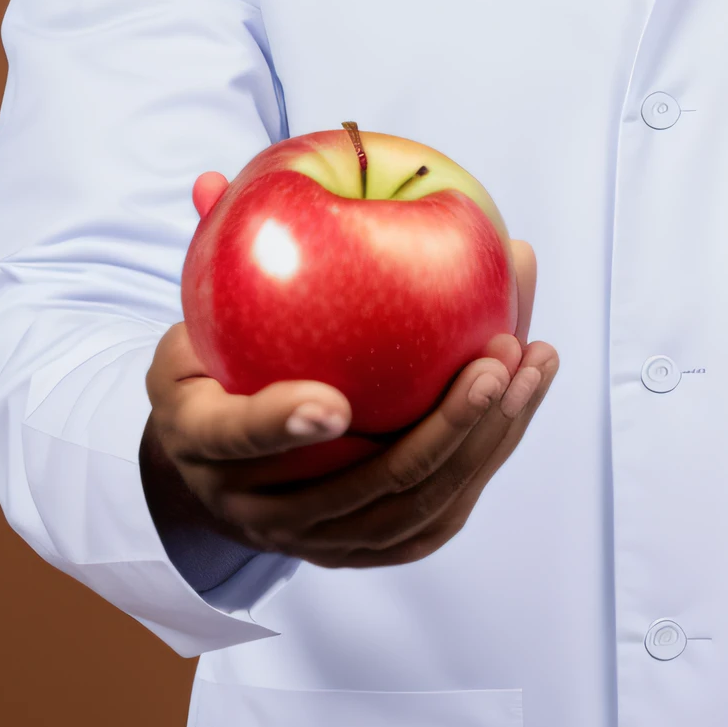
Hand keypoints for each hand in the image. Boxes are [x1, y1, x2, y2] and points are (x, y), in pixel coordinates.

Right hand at [140, 240, 557, 567]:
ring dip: (484, 438)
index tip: (334, 401)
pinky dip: (492, 450)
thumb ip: (215, 248)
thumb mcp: (196, 312)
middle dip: (438, 430)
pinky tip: (529, 384)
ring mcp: (317, 539)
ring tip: (530, 362)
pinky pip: (442, 510)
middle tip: (491, 359)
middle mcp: (256, 507)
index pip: (235, 438)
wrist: (218, 466)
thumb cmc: (214, 365)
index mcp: (199, 440)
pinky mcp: (371, 547)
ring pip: (413, 507)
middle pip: (358, 489)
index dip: (279, 424)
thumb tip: (217, 179)